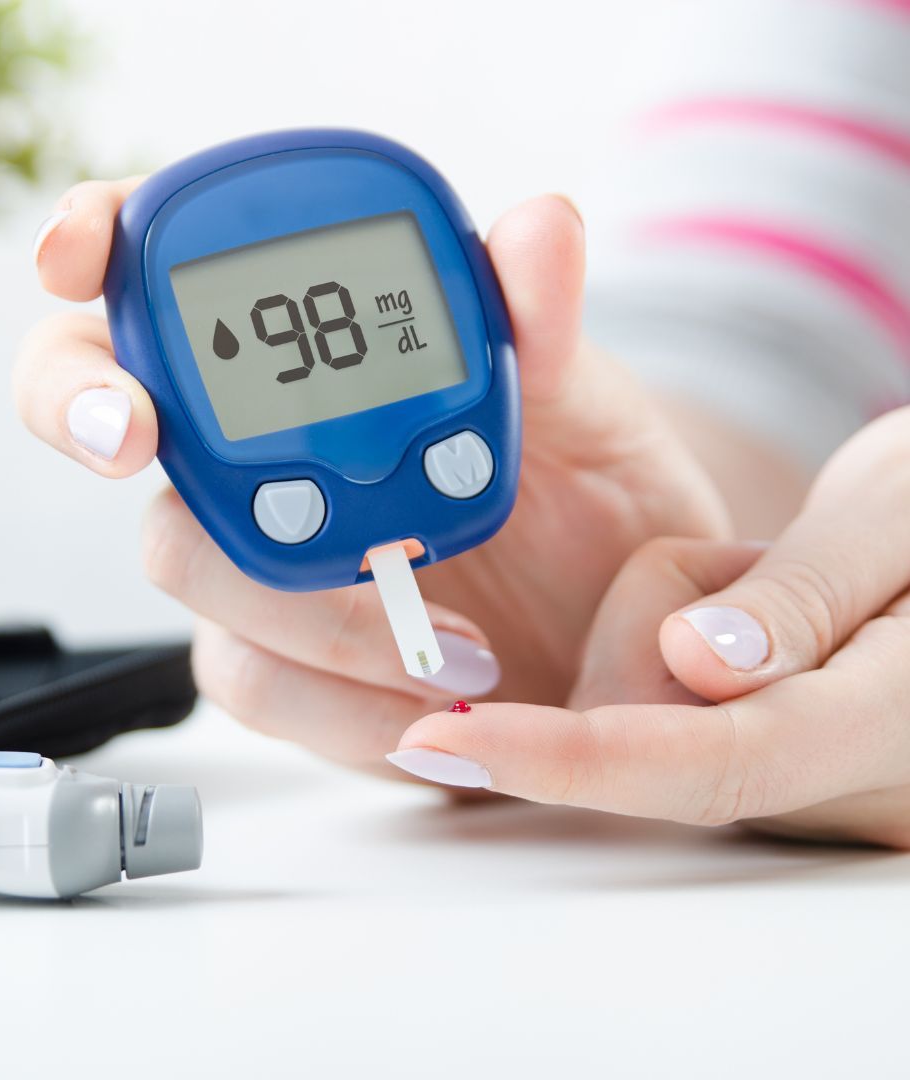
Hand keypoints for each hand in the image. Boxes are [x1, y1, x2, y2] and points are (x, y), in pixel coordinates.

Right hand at [15, 178, 727, 775]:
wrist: (610, 616)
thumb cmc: (583, 488)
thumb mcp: (576, 399)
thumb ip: (539, 324)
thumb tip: (539, 225)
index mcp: (309, 354)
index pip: (165, 271)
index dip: (89, 242)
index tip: (75, 256)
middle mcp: (255, 448)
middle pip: (108, 411)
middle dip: (87, 409)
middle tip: (137, 434)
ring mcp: (256, 557)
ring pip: (181, 562)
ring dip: (299, 602)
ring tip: (451, 644)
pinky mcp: (283, 662)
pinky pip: (254, 681)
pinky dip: (337, 702)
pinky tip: (428, 706)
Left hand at [389, 408, 909, 847]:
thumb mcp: (899, 520)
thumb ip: (804, 597)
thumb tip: (698, 663)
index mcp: (887, 726)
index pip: (707, 764)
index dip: (566, 761)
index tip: (444, 740)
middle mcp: (834, 783)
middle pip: (650, 726)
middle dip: (646, 630)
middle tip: (745, 565)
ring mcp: (792, 777)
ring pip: (635, 701)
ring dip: (664, 615)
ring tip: (775, 576)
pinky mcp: (753, 753)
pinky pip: (649, 692)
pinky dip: (670, 633)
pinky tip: (749, 612)